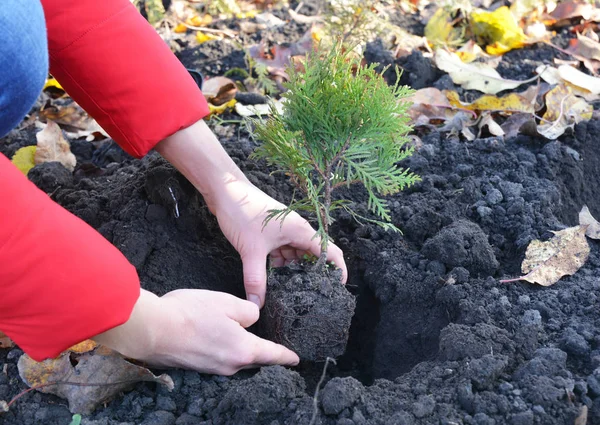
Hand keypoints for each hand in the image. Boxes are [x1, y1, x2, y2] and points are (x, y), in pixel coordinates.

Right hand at [94, 289, 298, 374]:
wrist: (151, 329)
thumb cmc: (190, 313)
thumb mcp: (226, 302)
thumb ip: (247, 310)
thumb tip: (252, 318)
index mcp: (243, 350)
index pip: (273, 355)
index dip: (286, 356)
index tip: (296, 359)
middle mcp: (231, 365)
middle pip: (255, 358)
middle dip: (263, 351)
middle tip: (271, 342)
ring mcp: (213, 368)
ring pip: (236, 358)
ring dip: (242, 348)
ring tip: (243, 335)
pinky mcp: (198, 366)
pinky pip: (220, 358)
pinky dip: (225, 348)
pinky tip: (219, 336)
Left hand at [213, 179, 346, 306]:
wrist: (225, 190)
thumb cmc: (243, 212)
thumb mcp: (251, 251)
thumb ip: (256, 280)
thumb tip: (257, 306)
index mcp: (301, 231)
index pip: (330, 252)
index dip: (338, 270)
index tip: (338, 289)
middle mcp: (296, 231)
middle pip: (313, 256)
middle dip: (313, 274)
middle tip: (310, 295)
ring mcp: (284, 231)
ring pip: (296, 255)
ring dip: (294, 271)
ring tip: (290, 290)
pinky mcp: (271, 233)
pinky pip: (282, 252)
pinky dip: (280, 265)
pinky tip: (273, 278)